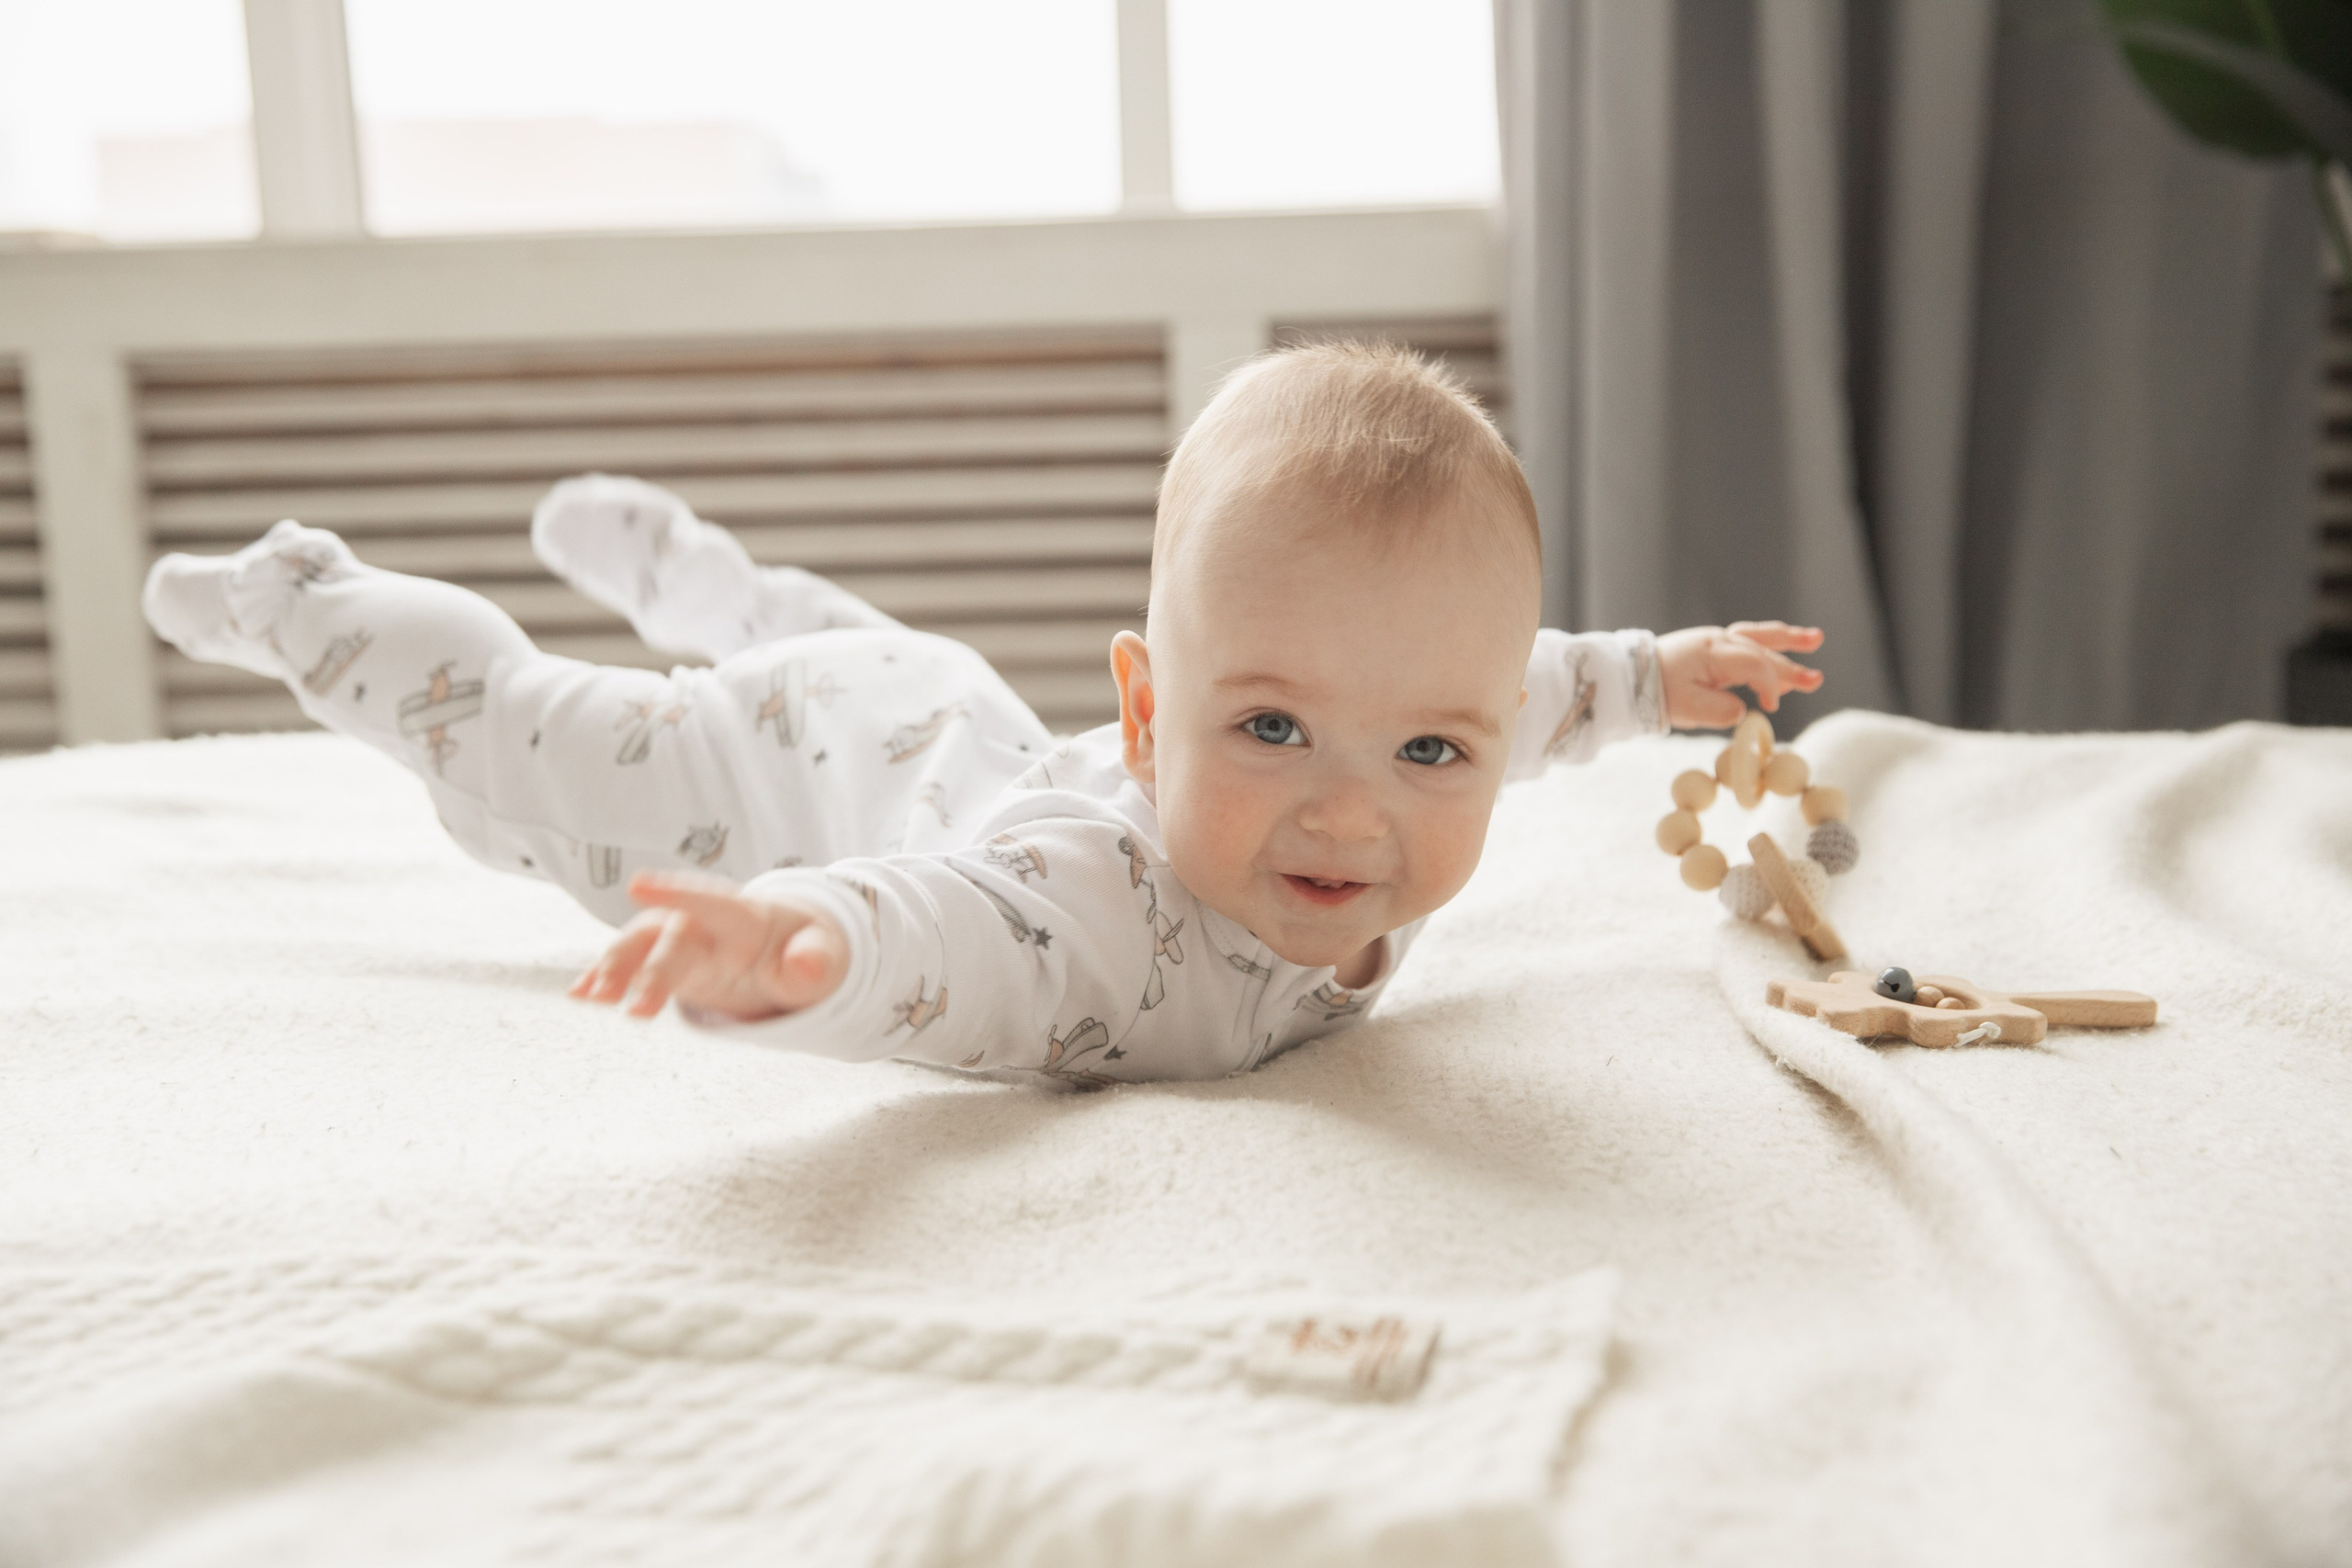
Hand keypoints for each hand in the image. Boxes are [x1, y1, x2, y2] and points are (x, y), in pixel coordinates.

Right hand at [570, 870, 848, 1022]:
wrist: (790, 953)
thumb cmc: (807, 950)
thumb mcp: (824, 958)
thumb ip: (815, 962)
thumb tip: (803, 966)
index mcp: (745, 916)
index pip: (712, 901)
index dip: (676, 892)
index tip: (638, 885)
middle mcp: (705, 923)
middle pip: (671, 936)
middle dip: (649, 967)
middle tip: (635, 1009)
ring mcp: (680, 942)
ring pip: (640, 946)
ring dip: (613, 969)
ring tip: (590, 998)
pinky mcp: (665, 964)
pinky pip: (630, 968)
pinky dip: (605, 979)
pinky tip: (580, 995)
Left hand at [1657, 621, 1824, 728]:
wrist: (1632, 676)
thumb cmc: (1657, 692)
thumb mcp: (1686, 708)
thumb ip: (1718, 711)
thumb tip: (1741, 712)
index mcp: (1713, 653)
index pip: (1755, 665)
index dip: (1769, 686)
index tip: (1771, 708)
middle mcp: (1720, 641)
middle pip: (1763, 651)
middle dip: (1791, 667)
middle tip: (1816, 680)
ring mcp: (1718, 640)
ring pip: (1760, 637)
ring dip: (1788, 641)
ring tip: (1816, 638)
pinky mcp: (1715, 647)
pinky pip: (1749, 641)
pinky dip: (1770, 645)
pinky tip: (1790, 647)